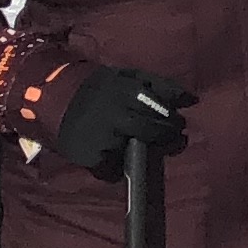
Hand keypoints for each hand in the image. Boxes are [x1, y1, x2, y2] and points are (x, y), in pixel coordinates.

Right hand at [47, 66, 193, 178]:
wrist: (55, 97)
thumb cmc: (102, 88)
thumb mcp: (129, 76)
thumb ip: (160, 85)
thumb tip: (193, 100)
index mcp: (127, 91)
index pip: (162, 108)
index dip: (173, 118)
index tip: (180, 122)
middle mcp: (116, 114)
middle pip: (153, 131)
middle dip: (168, 136)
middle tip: (172, 136)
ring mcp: (103, 137)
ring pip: (136, 151)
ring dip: (146, 151)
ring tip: (141, 144)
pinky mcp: (91, 156)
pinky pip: (112, 170)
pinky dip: (118, 168)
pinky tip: (120, 158)